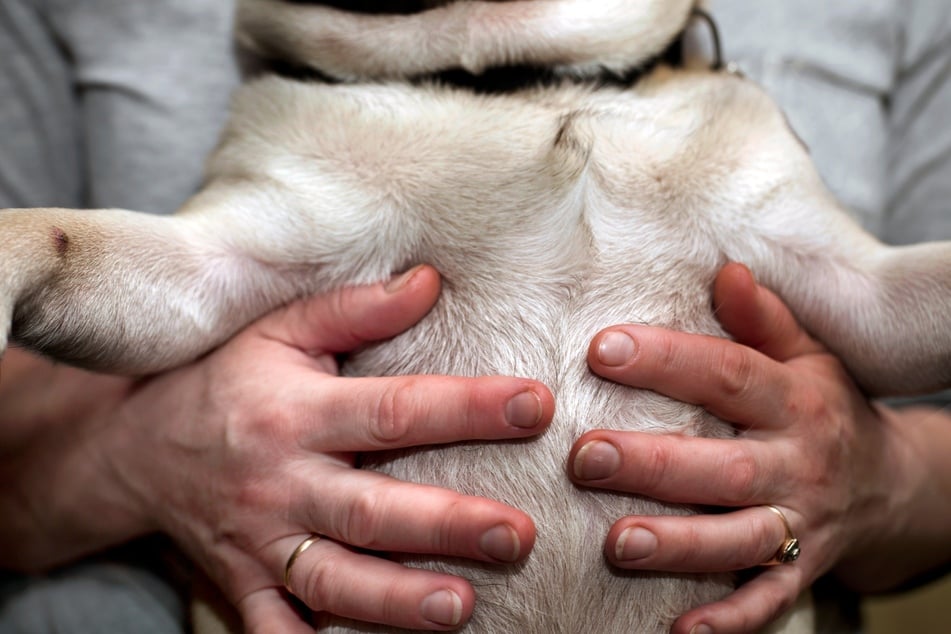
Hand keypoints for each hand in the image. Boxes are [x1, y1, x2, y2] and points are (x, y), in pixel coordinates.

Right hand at [2, 265, 552, 631]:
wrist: (135, 448)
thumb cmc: (225, 380)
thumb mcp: (281, 330)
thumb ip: (356, 308)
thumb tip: (431, 279)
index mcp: (298, 413)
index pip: (396, 410)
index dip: (468, 408)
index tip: (535, 405)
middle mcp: (281, 482)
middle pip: (371, 510)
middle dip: (446, 525)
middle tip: (519, 534)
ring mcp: (260, 543)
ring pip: (332, 581)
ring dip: (395, 602)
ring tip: (460, 609)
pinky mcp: (242, 586)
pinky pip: (277, 632)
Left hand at [568, 263, 950, 632]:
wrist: (892, 486)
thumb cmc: (826, 408)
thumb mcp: (808, 356)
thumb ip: (764, 318)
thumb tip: (725, 268)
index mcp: (794, 401)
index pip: (728, 374)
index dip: (668, 360)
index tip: (601, 349)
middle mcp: (797, 463)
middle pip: (722, 464)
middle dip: (653, 464)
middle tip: (585, 457)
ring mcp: (801, 523)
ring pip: (738, 538)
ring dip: (679, 545)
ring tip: (617, 545)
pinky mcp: (800, 570)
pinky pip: (766, 601)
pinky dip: (727, 619)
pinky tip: (678, 630)